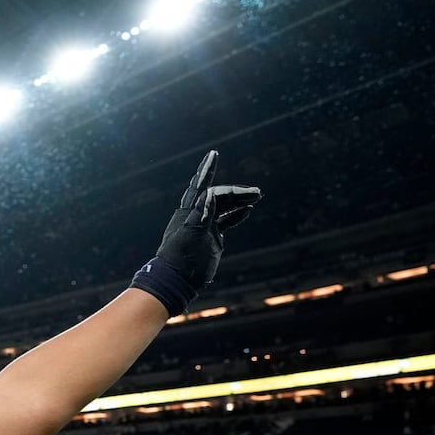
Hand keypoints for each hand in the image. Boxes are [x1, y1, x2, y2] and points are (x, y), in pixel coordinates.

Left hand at [132, 151, 260, 314]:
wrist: (177, 281)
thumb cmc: (181, 259)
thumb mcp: (192, 236)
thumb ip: (201, 215)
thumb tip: (209, 194)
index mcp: (188, 212)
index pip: (201, 186)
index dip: (207, 170)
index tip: (213, 154)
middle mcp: (196, 215)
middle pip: (217, 196)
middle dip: (236, 191)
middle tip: (256, 192)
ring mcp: (204, 226)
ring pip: (224, 207)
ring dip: (239, 201)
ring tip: (257, 197)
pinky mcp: (211, 238)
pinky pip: (226, 221)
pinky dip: (237, 215)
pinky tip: (248, 210)